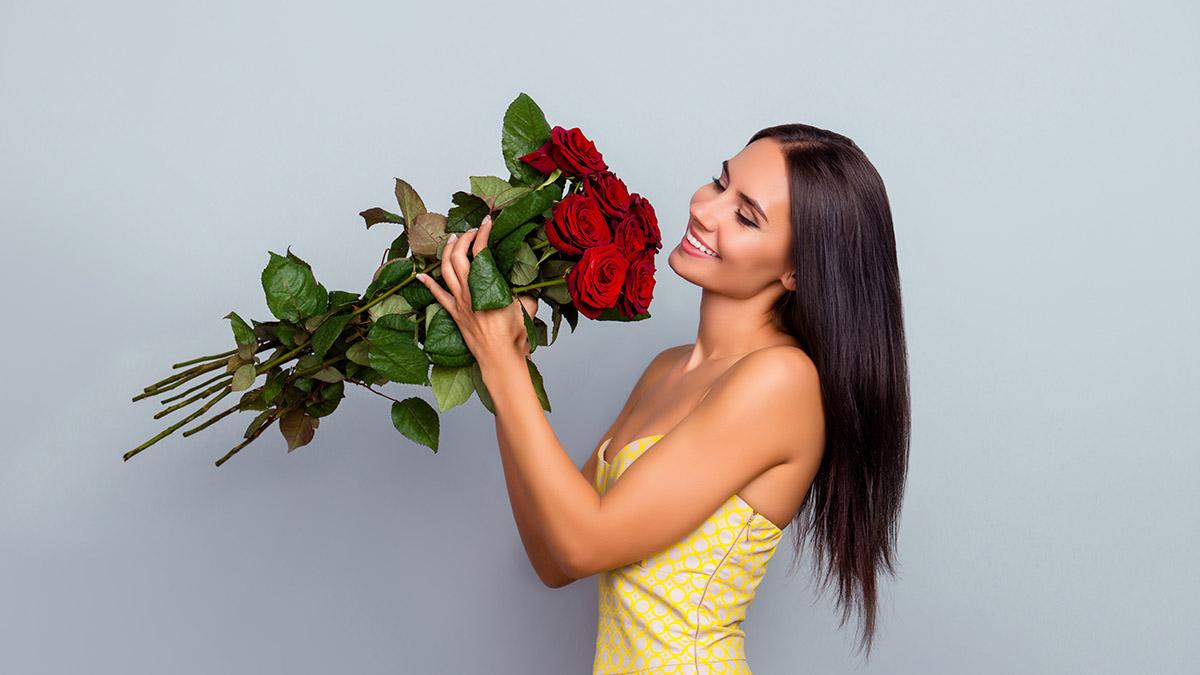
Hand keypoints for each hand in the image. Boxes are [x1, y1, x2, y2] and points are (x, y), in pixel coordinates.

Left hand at [414, 215, 538, 367]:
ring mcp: (459, 303)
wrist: (500, 359)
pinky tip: (420, 276)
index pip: (481, 251)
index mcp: (488, 286)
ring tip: (452, 239)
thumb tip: (526, 284)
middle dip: (463, 238)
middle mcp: (469, 291)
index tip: (487, 221)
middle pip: (458, 256)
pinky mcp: (454, 314)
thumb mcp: (527, 307)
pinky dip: (428, 284)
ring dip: (447, 252)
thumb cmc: (515, 336)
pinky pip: (437, 295)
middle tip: (472, 230)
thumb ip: (525, 291)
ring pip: (445, 270)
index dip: (483, 233)